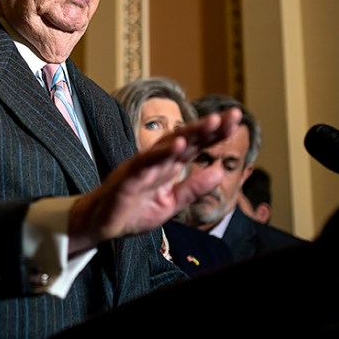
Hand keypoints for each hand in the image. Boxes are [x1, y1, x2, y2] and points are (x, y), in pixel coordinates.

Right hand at [66, 108, 241, 253]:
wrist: (102, 224)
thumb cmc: (133, 211)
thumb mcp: (171, 203)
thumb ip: (193, 188)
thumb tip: (218, 171)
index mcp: (169, 166)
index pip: (196, 145)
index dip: (215, 133)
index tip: (235, 121)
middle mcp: (157, 160)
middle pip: (186, 138)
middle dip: (209, 126)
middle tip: (233, 114)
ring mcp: (143, 166)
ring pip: (168, 144)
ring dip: (190, 132)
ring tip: (211, 122)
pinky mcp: (129, 176)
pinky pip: (146, 162)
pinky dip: (162, 152)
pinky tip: (179, 144)